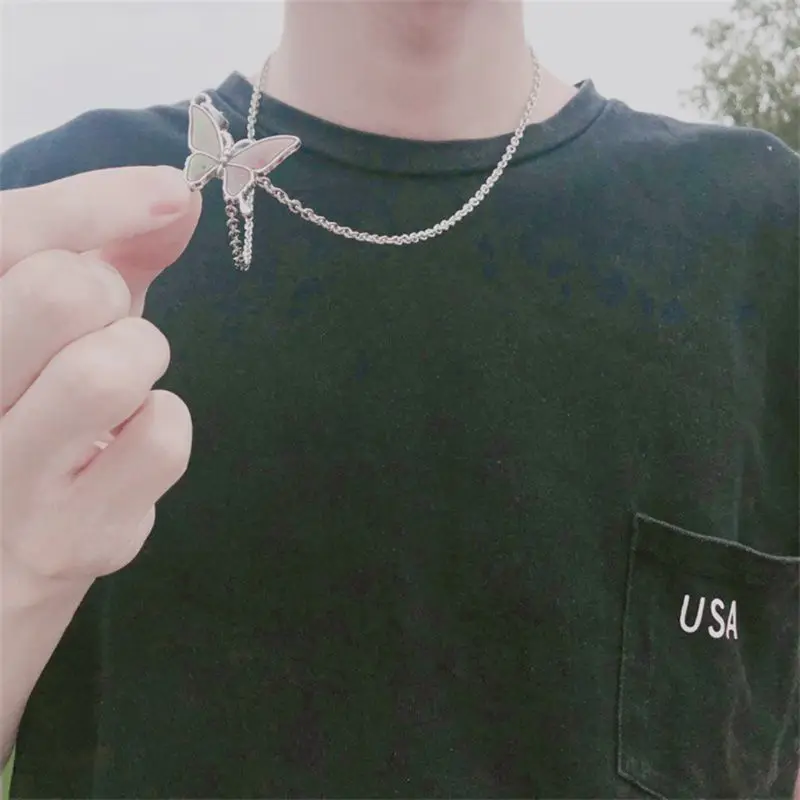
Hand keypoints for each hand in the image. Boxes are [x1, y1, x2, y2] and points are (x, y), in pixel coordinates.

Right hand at [0, 166, 201, 588]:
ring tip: (112, 392)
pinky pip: (161, 440)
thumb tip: (182, 196)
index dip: (94, 204)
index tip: (171, 190)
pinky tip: (125, 447)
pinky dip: (163, 426)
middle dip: (107, 295)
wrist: (0, 553)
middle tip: (95, 329)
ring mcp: (1, 482)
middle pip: (60, 292)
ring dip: (139, 362)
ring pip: (110, 369)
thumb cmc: (28, 413)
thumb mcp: (49, 325)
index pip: (6, 237)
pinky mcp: (67, 539)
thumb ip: (106, 252)